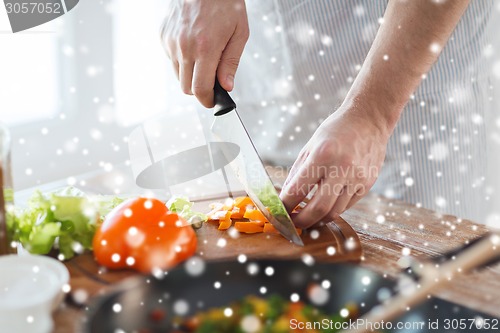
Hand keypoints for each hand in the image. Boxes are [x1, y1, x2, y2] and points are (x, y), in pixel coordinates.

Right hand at [161, 0, 248, 106]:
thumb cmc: (225, 3)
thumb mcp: (239, 33)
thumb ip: (231, 63)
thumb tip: (226, 87)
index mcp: (206, 48)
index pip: (200, 89)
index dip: (207, 100)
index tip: (212, 101)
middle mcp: (184, 46)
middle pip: (186, 87)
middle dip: (199, 90)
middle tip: (212, 82)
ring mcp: (171, 41)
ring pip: (178, 75)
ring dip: (190, 74)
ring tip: (204, 57)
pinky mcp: (163, 35)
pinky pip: (171, 59)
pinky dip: (182, 59)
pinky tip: (193, 44)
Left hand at [280, 104, 389, 228]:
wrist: (369, 119)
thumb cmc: (335, 131)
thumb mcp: (310, 146)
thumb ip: (297, 173)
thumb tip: (285, 197)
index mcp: (322, 155)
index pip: (298, 190)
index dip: (285, 206)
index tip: (278, 212)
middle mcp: (341, 168)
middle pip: (318, 209)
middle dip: (301, 221)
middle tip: (292, 224)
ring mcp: (357, 178)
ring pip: (335, 212)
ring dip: (317, 219)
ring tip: (306, 218)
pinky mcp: (367, 184)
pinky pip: (347, 206)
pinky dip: (333, 210)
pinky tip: (324, 207)